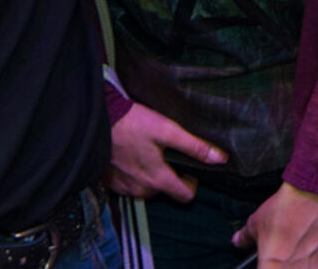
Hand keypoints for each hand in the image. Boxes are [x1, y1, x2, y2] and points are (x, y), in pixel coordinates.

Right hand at [104, 101, 225, 202]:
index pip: (185, 196)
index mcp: (157, 179)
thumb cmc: (132, 124)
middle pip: (165, 191)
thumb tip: (219, 158)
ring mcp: (124, 188)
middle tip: (167, 153)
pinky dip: (134, 174)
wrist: (97, 122)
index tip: (189, 169)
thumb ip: (194, 147)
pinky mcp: (111, 183)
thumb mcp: (168, 130)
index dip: (192, 183)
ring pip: (147, 188)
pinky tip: (133, 155)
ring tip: (149, 152)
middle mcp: (141, 189)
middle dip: (170, 175)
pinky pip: (130, 184)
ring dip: (151, 175)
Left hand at [231, 183, 317, 268]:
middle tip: (284, 259)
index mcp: (270, 268)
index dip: (266, 266)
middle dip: (284, 268)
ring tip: (299, 259)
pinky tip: (314, 260)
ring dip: (301, 268)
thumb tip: (238, 241)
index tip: (268, 262)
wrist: (312, 196)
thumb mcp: (256, 223)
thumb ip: (245, 238)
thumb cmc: (284, 211)